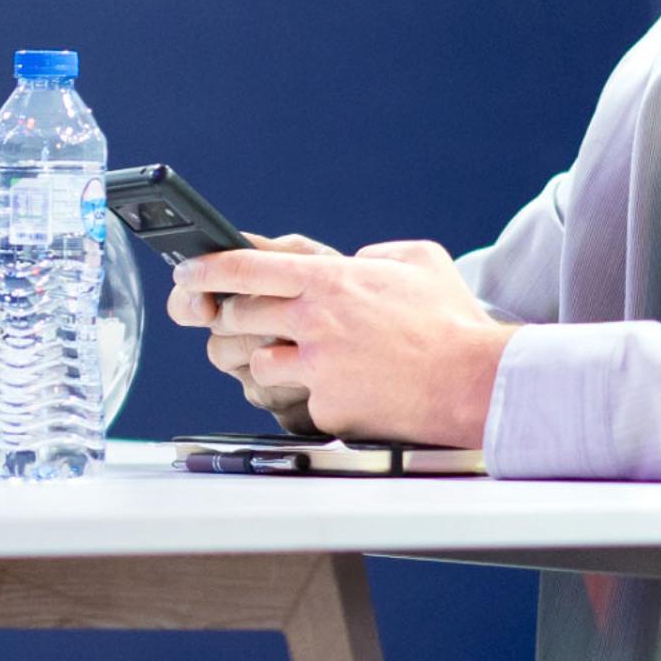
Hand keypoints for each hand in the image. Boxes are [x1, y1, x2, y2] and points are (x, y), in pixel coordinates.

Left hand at [178, 240, 517, 447]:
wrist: (473, 381)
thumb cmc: (453, 322)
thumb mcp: (419, 261)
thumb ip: (378, 253)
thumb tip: (358, 259)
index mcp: (329, 279)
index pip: (244, 268)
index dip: (206, 270)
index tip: (188, 273)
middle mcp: (313, 320)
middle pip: (237, 316)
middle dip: (231, 319)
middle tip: (237, 320)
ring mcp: (315, 366)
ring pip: (256, 363)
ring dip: (270, 362)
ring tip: (303, 362)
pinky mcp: (325, 406)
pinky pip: (298, 402)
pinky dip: (314, 398)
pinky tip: (346, 393)